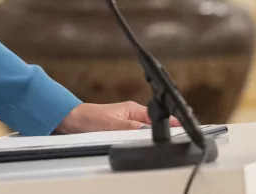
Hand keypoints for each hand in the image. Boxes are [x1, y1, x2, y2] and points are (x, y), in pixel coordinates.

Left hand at [54, 101, 180, 133]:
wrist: (71, 121)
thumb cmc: (88, 118)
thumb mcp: (112, 125)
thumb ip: (131, 128)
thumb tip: (147, 132)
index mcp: (134, 110)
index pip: (160, 116)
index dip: (172, 124)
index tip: (184, 130)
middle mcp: (132, 116)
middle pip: (155, 126)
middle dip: (162, 134)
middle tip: (171, 142)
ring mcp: (127, 123)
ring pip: (145, 134)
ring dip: (148, 139)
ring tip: (155, 144)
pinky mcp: (121, 131)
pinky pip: (135, 138)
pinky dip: (138, 142)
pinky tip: (138, 146)